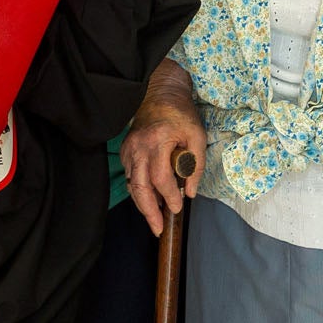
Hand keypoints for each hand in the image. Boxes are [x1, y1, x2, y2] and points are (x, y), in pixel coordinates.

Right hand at [122, 58, 202, 235]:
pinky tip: (150, 199)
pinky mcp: (126, 150)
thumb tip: (190, 193)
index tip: (177, 208)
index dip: (168, 196)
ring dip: (143, 203)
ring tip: (155, 218)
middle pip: (140, 187)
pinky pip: (131, 176)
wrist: (159, 93)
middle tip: (157, 229)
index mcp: (158, 141)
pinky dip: (139, 190)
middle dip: (148, 212)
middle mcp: (139, 147)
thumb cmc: (181, 114)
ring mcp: (129, 149)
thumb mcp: (197, 136)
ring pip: (133, 184)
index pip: (160, 178)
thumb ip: (197, 166)